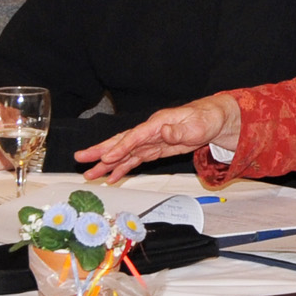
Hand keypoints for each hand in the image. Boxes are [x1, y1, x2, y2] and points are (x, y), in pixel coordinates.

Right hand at [79, 96, 240, 180]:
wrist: (214, 119)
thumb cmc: (206, 119)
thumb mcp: (197, 125)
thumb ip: (179, 131)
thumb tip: (165, 132)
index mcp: (158, 123)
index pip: (134, 137)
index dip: (120, 147)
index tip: (106, 157)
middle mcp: (150, 131)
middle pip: (121, 142)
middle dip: (101, 151)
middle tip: (81, 159)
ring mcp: (151, 140)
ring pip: (125, 153)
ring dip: (107, 164)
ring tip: (89, 173)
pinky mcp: (155, 149)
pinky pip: (135, 159)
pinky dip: (122, 168)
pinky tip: (111, 176)